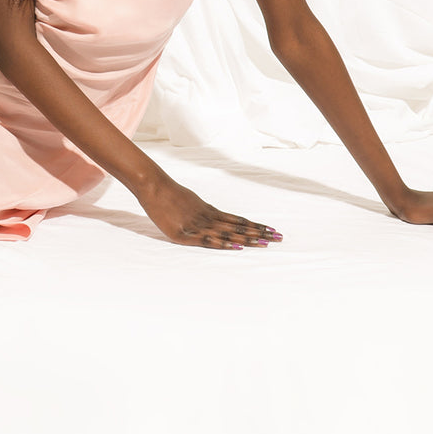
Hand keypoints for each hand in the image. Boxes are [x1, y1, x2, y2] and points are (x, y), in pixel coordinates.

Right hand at [139, 176, 280, 249]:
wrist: (153, 186)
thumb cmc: (169, 194)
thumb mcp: (191, 201)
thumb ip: (202, 210)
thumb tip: (214, 217)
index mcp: (210, 211)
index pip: (238, 220)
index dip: (256, 226)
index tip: (272, 230)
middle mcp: (208, 217)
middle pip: (238, 227)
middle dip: (259, 233)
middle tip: (279, 238)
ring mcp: (197, 225)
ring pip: (227, 233)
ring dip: (246, 239)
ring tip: (264, 243)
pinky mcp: (184, 233)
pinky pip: (206, 239)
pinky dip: (222, 243)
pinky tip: (234, 246)